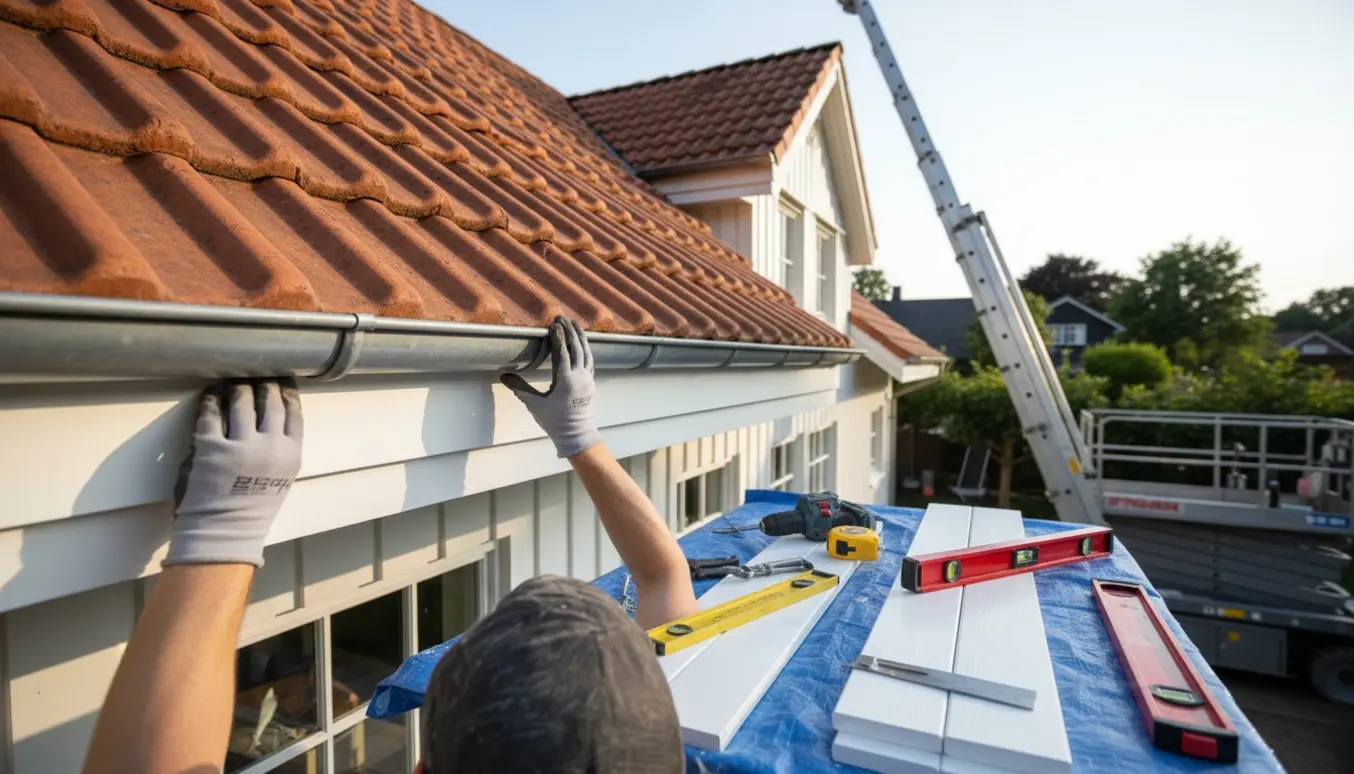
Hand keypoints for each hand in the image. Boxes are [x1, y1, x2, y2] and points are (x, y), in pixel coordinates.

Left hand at [164, 379, 303, 567]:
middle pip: (270, 403)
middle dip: (263, 384)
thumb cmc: (252, 509)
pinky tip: (210, 394)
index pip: (294, 413)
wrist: (224, 532)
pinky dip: (211, 401)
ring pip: (243, 402)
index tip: (282, 379)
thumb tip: (265, 421)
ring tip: (232, 380)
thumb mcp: (279, 478)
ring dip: (237, 388)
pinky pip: (212, 415)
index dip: (287, 392)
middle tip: (255, 373)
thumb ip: (277, 450)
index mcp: (291, 455)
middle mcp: (271, 446)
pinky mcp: (212, 448)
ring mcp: (242, 446)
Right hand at [501, 317, 600, 457]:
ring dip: (580, 337)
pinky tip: (582, 343)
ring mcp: (588, 379)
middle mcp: (579, 376)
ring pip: (586, 352)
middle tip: (563, 317)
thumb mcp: (535, 405)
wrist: (576, 435)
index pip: (562, 353)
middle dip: (570, 331)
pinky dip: (586, 348)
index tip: (554, 324)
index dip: (558, 337)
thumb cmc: (555, 421)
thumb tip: (503, 376)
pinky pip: (590, 360)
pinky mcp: (591, 382)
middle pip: (576, 348)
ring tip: (575, 324)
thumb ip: (520, 389)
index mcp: (566, 380)